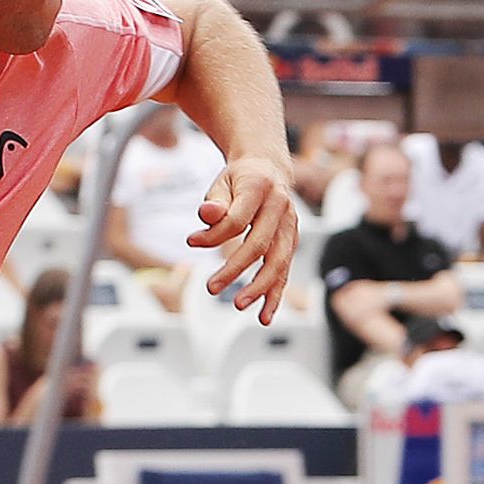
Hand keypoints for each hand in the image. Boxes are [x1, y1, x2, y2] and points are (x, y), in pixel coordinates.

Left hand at [187, 152, 301, 318]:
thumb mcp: (221, 182)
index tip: (191, 241)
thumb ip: (214, 202)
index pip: (237, 218)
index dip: (213, 233)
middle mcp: (281, 207)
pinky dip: (275, 294)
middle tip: (211, 288)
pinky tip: (264, 315)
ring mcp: (290, 226)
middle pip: (260, 244)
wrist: (270, 168)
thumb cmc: (240, 179)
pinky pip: (285, 271)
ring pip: (279, 262)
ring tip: (240, 305)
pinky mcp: (292, 242)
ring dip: (260, 288)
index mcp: (260, 187)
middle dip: (235, 269)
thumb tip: (206, 216)